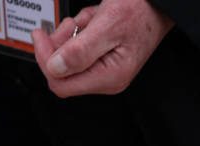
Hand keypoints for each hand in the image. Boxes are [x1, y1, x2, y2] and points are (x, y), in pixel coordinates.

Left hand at [32, 0, 173, 97]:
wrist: (159, 1)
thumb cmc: (142, 10)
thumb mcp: (108, 24)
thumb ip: (80, 51)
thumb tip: (55, 68)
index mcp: (109, 77)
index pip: (61, 84)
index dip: (46, 61)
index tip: (41, 38)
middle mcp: (107, 78)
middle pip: (62, 72)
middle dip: (61, 44)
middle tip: (70, 23)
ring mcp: (105, 69)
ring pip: (68, 57)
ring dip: (71, 33)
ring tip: (88, 18)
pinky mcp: (102, 58)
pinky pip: (78, 48)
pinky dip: (80, 30)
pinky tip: (93, 20)